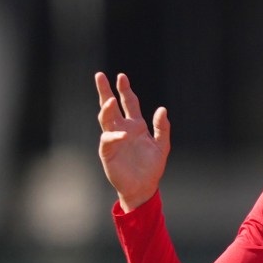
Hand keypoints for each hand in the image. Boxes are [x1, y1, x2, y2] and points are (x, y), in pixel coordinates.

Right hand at [95, 72, 169, 211]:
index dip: (125, 90)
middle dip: (105, 91)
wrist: (144, 187)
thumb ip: (162, 128)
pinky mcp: (108, 152)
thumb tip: (162, 109)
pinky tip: (122, 135)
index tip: (121, 76)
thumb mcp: (162, 145)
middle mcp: (122, 129)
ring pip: (106, 120)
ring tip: (111, 100)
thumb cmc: (152, 167)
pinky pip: (108, 140)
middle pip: (111, 106)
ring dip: (107, 109)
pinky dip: (114, 136)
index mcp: (136, 126)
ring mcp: (114, 140)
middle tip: (100, 76)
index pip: (129, 103)